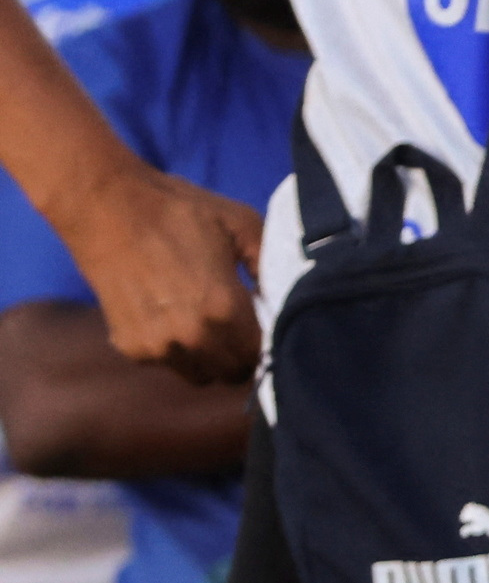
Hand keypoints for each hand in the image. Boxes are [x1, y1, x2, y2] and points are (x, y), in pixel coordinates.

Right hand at [67, 169, 256, 383]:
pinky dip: (175, 349)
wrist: (108, 209)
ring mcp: (156, 346)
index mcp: (223, 309)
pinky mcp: (129, 347)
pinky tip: (173, 315)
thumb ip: (270, 267)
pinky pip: (166, 362)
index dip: (269, 342)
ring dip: (209, 357)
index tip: (267, 324)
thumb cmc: (180, 212)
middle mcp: (190, 337)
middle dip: (242, 354)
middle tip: (241, 326)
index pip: (261, 354)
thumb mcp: (242, 225)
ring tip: (207, 320)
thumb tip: (286, 299)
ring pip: (199, 374)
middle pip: (232, 372)